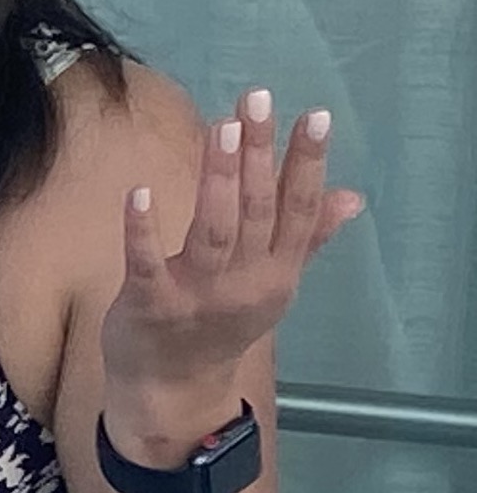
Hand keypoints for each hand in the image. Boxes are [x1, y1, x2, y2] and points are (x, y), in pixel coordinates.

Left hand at [100, 89, 362, 460]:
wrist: (173, 391)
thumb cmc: (218, 326)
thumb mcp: (271, 285)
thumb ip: (306, 238)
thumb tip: (352, 196)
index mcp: (276, 273)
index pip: (298, 209)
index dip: (307, 163)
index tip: (313, 115)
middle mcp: (245, 283)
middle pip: (258, 211)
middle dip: (259, 155)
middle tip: (255, 101)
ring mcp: (197, 296)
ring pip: (213, 231)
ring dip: (218, 179)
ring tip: (221, 129)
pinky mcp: (150, 306)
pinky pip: (145, 263)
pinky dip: (143, 230)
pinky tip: (139, 192)